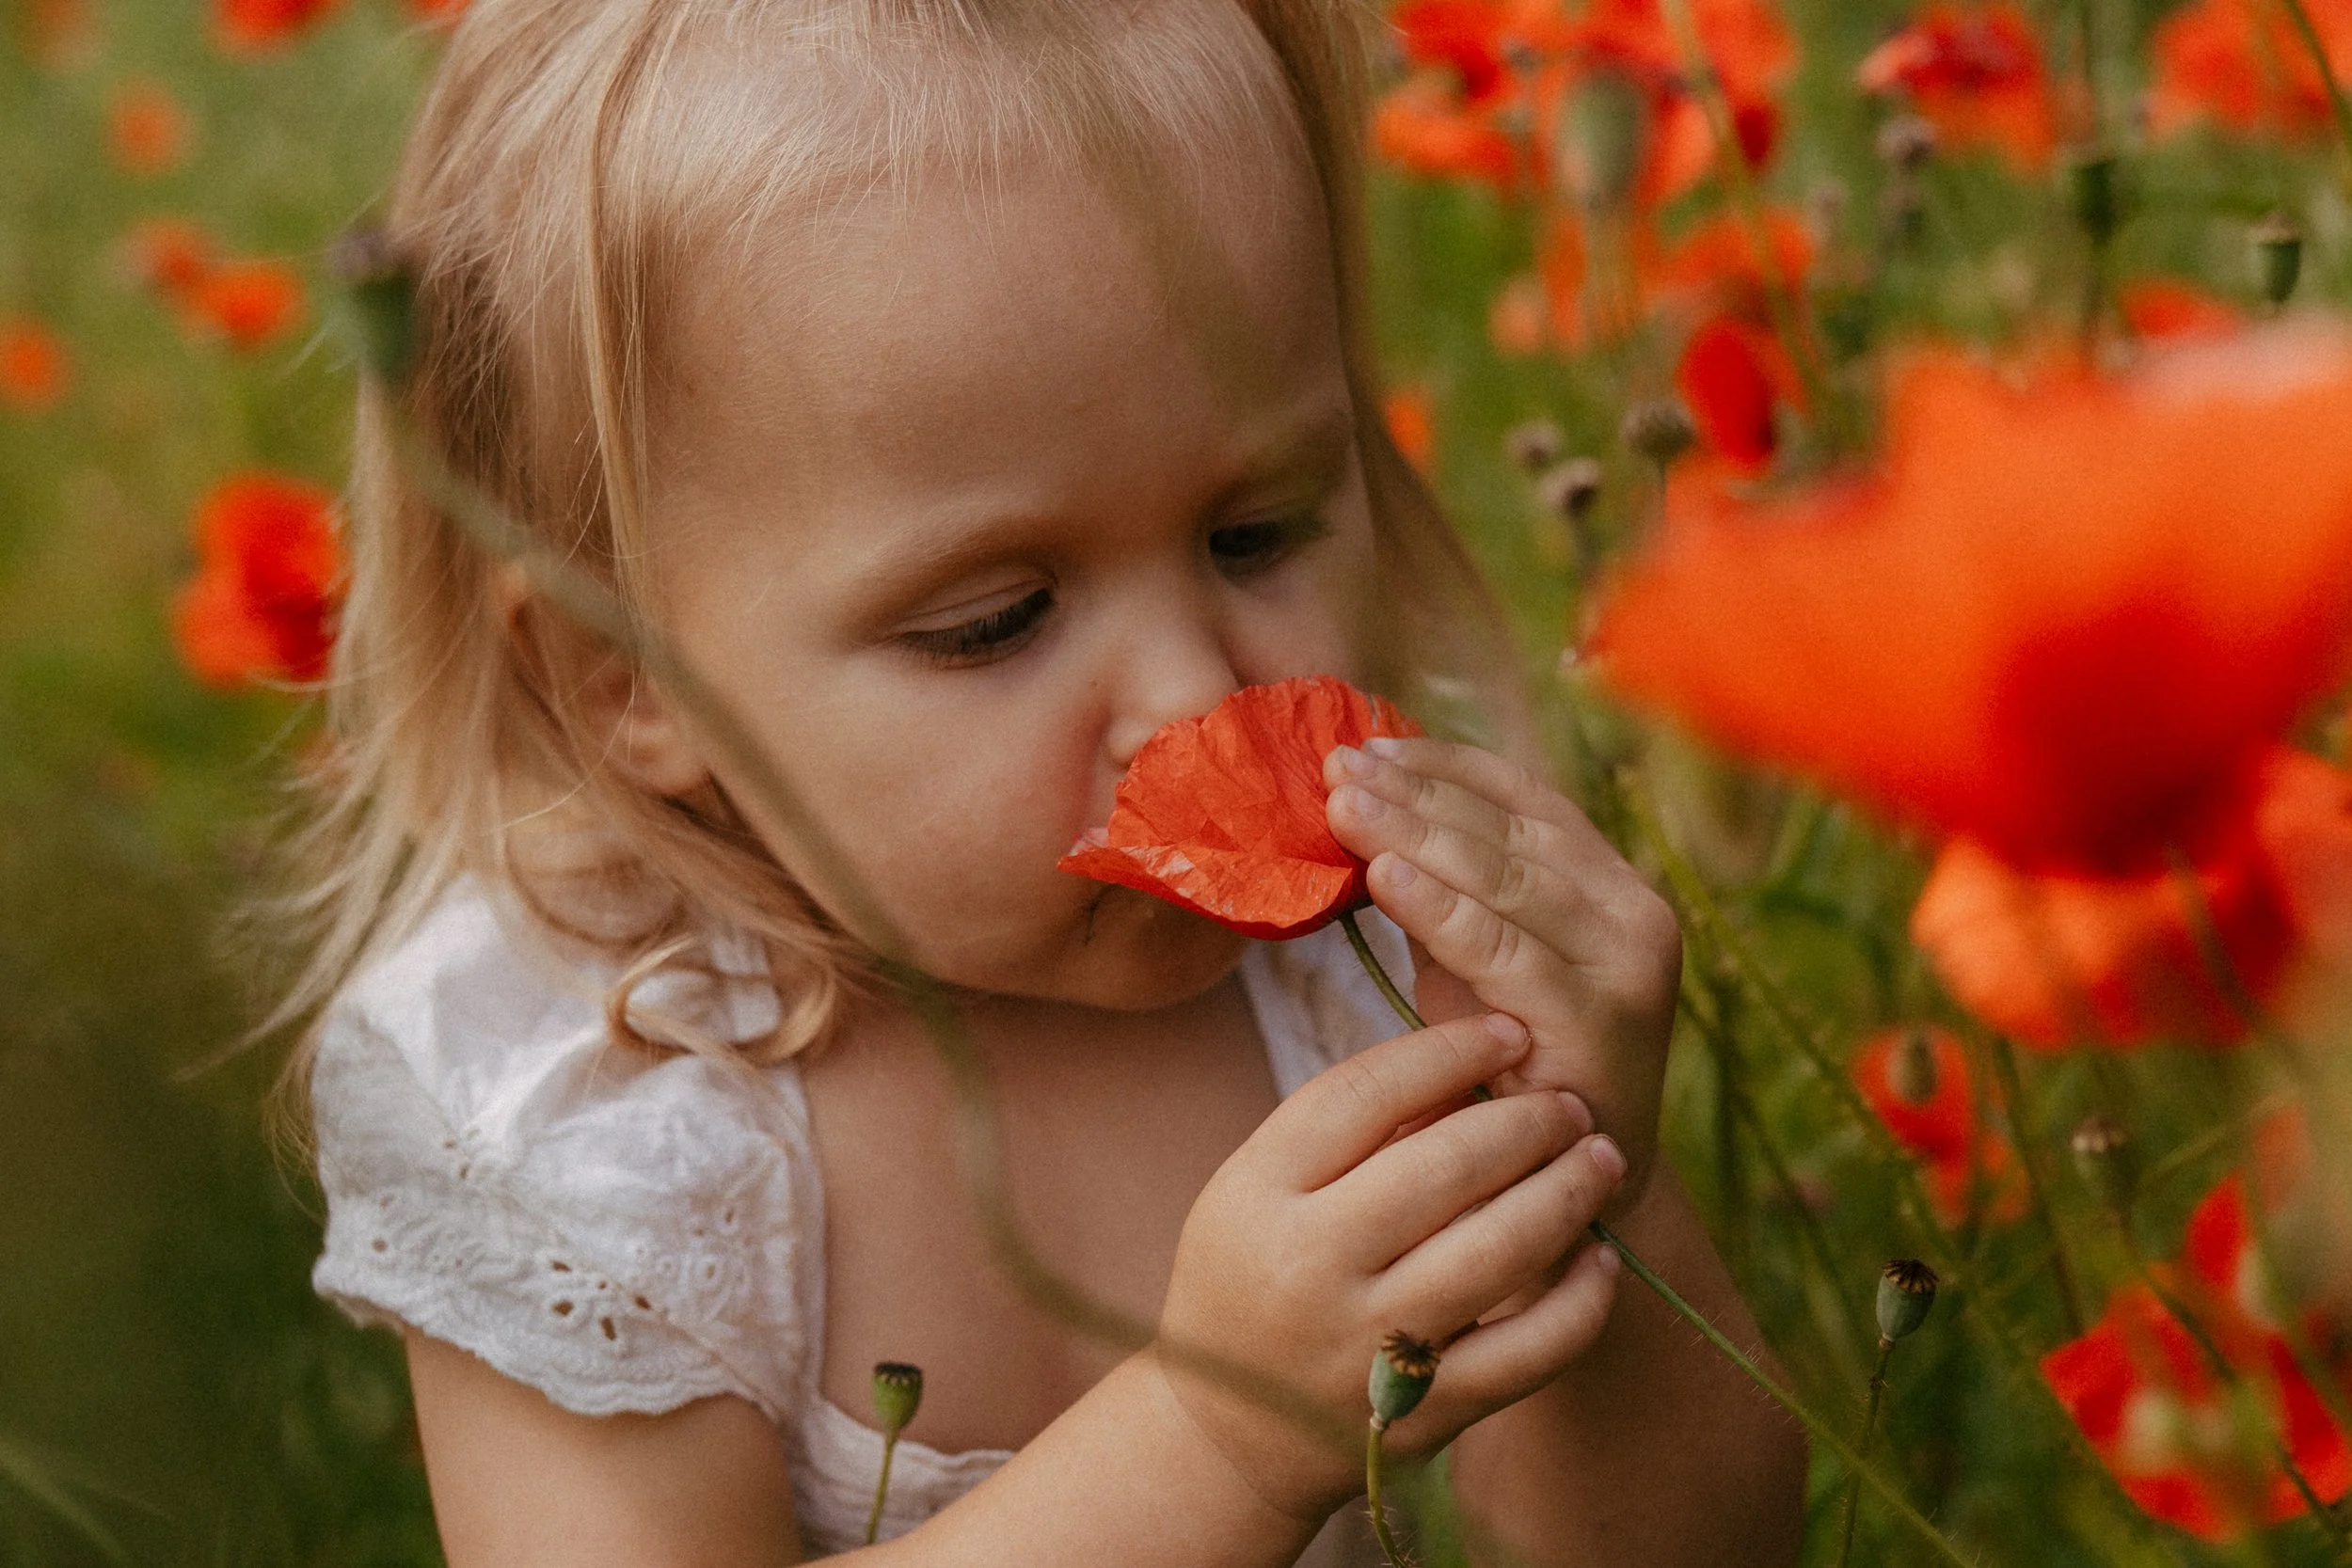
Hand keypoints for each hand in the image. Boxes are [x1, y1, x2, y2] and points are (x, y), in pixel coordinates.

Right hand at [1155, 1014, 1626, 1520]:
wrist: (1227, 1436)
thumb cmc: (1252, 1280)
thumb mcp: (1256, 1192)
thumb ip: (1347, 1133)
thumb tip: (1471, 1065)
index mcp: (1256, 1194)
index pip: (1365, 1093)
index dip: (1450, 1051)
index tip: (1510, 1032)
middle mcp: (1309, 1267)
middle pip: (1446, 1166)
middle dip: (1529, 1121)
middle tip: (1571, 1104)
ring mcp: (1367, 1345)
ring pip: (1498, 1251)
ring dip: (1569, 1193)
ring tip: (1602, 1159)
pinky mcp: (1424, 1415)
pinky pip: (1528, 1352)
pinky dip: (1580, 1302)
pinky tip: (1601, 1261)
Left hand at [1324, 737, 1681, 1206]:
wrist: (1568, 1188)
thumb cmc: (1510, 1066)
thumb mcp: (1474, 961)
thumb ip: (1441, 890)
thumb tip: (1358, 806)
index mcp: (1611, 885)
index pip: (1523, 799)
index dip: (1442, 766)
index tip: (1367, 747)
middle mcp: (1635, 913)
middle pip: (1509, 830)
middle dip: (1415, 792)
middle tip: (1336, 766)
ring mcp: (1626, 966)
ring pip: (1506, 878)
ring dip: (1416, 832)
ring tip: (1344, 805)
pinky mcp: (1600, 1018)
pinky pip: (1505, 949)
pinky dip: (1441, 907)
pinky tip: (1384, 877)